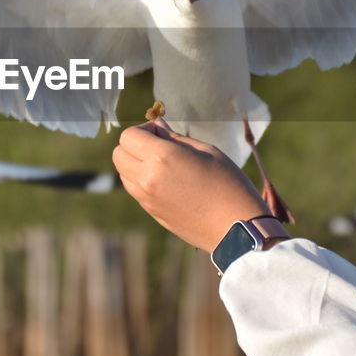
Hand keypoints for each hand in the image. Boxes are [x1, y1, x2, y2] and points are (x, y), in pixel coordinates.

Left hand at [113, 123, 274, 252]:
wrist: (236, 228)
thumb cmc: (228, 184)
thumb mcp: (206, 151)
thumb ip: (175, 138)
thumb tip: (157, 126)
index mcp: (161, 158)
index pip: (128, 136)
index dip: (143, 129)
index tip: (161, 133)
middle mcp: (147, 178)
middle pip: (118, 154)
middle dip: (134, 145)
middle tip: (160, 146)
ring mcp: (147, 199)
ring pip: (123, 173)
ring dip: (135, 163)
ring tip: (164, 165)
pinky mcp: (152, 213)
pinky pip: (135, 190)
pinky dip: (142, 180)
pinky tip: (168, 181)